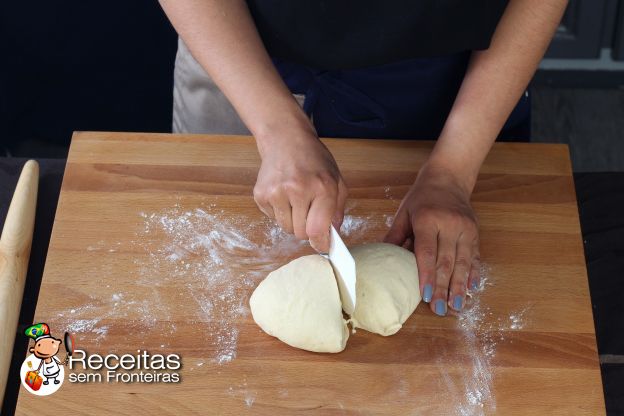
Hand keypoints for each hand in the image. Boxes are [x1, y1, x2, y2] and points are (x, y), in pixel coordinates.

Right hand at [253, 127, 347, 252]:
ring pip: (286, 228)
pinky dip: (280, 212)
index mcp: (322, 187)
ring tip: (296, 201)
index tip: (322, 246)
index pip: (317, 230)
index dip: (320, 243)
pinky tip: (284, 194)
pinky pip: (272, 218)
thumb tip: (332, 234)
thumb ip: (337, 209)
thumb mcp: (336, 180)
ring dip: (292, 221)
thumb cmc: (314, 160)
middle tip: (309, 211)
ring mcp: (276, 192)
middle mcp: (298, 190)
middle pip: (301, 233)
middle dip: (307, 228)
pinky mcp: (261, 194)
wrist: (285, 140)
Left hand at [384, 162, 479, 315]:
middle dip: (443, 288)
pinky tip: (471, 289)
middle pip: (446, 261)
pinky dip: (473, 274)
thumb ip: (395, 237)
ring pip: (464, 263)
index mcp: (427, 219)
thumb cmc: (421, 198)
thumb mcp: (404, 213)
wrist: (448, 179)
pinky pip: (475, 257)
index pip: (427, 252)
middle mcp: (449, 224)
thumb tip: (382, 260)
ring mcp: (465, 228)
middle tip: (440, 309)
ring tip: (457, 306)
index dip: (426, 275)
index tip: (426, 295)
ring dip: (460, 287)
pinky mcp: (475, 232)